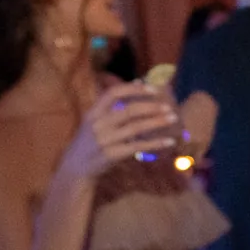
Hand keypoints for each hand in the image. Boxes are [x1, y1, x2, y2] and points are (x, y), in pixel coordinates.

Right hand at [56, 82, 179, 181]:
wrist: (76, 167)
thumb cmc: (91, 140)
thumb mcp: (96, 120)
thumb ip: (114, 103)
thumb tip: (138, 81)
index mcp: (94, 112)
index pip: (113, 93)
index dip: (134, 89)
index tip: (153, 89)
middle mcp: (98, 124)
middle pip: (129, 111)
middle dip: (151, 107)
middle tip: (168, 106)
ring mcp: (105, 140)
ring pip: (136, 128)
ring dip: (157, 122)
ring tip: (172, 119)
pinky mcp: (112, 155)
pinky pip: (138, 147)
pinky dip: (155, 144)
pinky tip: (169, 142)